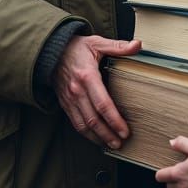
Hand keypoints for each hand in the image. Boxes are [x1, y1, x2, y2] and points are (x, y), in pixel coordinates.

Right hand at [54, 34, 140, 148]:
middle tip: (121, 142)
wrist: (50, 52)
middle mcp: (77, 91)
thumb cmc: (76, 48)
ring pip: (83, 125)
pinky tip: (97, 139)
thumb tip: (137, 45)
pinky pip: (75, 123)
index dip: (114, 120)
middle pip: (93, 119)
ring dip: (98, 138)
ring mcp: (70, 100)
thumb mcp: (97, 43)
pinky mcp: (65, 104)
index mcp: (87, 76)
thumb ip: (118, 46)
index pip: (102, 103)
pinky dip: (86, 134)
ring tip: (111, 144)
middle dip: (108, 134)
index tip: (125, 130)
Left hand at [155, 137, 187, 187]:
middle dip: (172, 180)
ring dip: (185, 185)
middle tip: (182, 170)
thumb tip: (172, 142)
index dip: (161, 172)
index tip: (164, 169)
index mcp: (179, 174)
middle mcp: (184, 187)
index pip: (160, 176)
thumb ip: (182, 143)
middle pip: (169, 187)